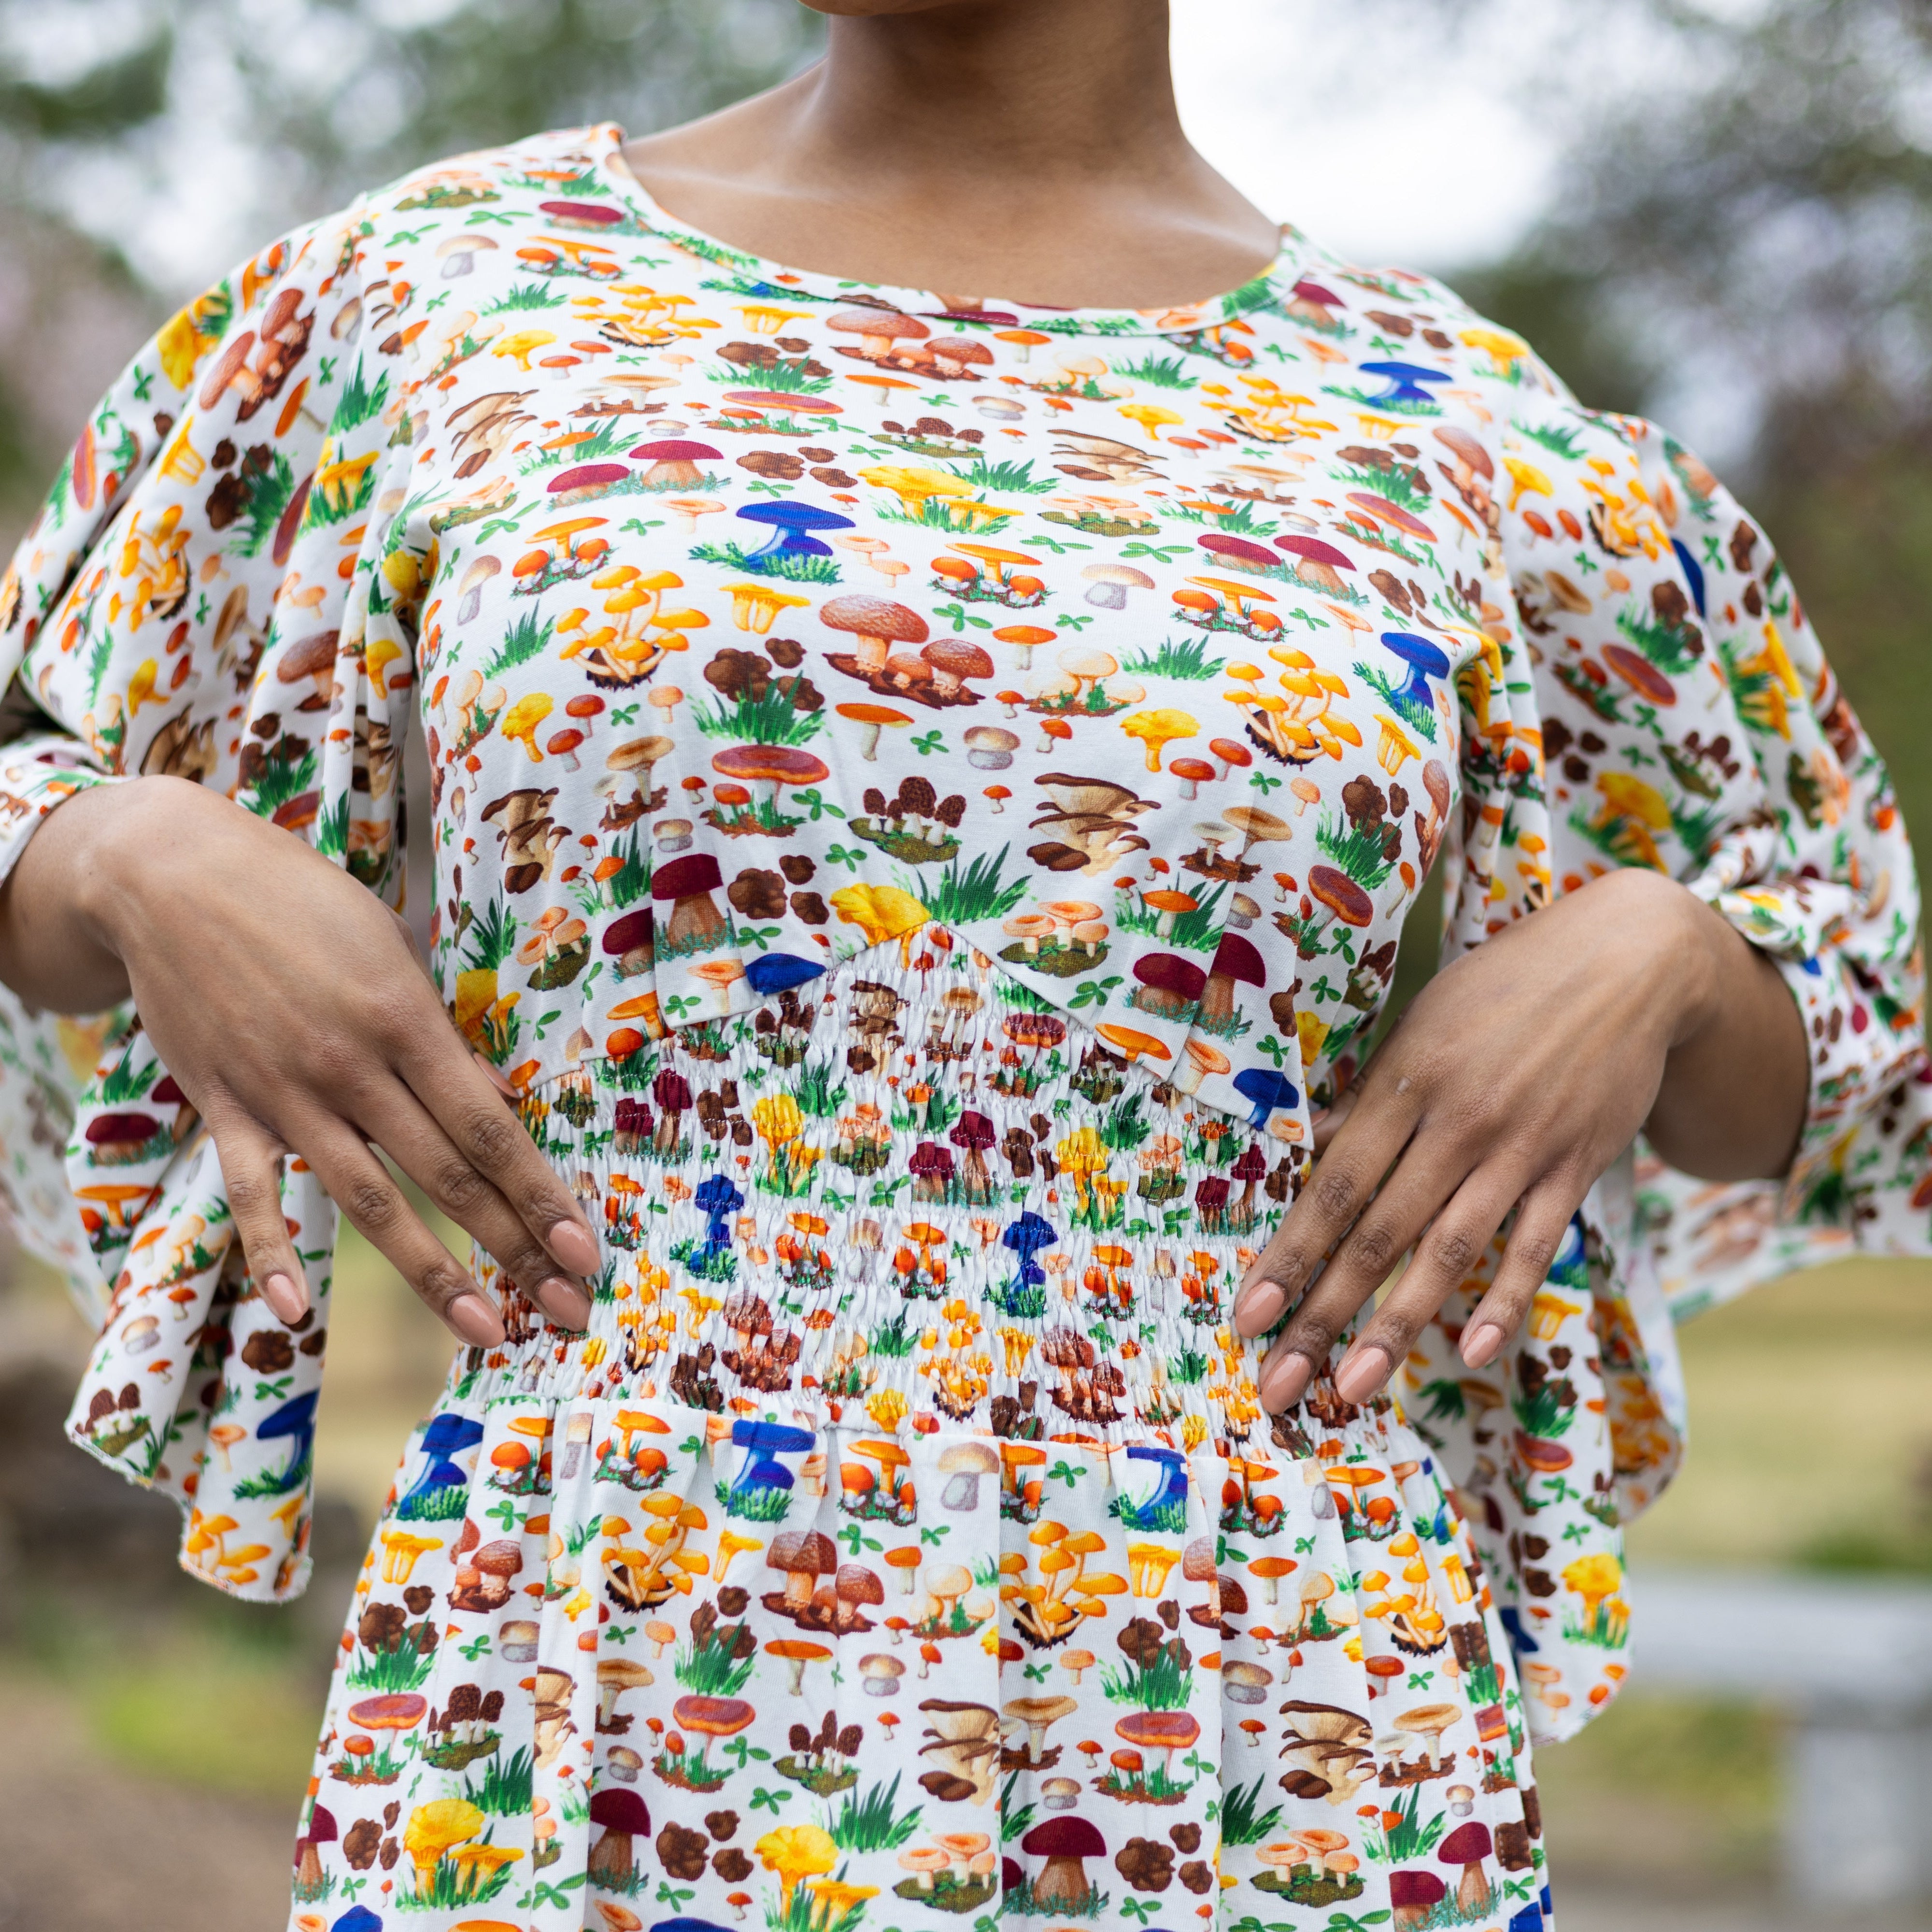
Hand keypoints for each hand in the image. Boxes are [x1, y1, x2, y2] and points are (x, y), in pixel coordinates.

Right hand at [13, 777, 599, 1344]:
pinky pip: (251, 1193)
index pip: (489, 1127)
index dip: (540, 1194)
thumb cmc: (302, 902)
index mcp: (405, 1019)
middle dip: (514, 1246)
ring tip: (484, 1329)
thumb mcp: (391, 948)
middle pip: (446, 1174)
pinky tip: (300, 1311)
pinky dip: (272, 1254)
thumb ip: (443, 1034)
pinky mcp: (224, 1106)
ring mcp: (285, 1093)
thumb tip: (502, 1101)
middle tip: (567, 1307)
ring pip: (368, 1200)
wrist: (169, 877)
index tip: (585, 1249)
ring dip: (431, 1272)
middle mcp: (352, 1066)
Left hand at [1231, 867, 1806, 1411]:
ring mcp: (1519, 1147)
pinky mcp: (1576, 1164)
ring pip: (1446, 1250)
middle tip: (1281, 1383)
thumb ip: (1370, 1095)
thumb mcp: (1422, 1024)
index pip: (1333, 1187)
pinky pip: (1534, 1243)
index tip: (1247, 1314)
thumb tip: (1308, 1147)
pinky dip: (1504, 1298)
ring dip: (1397, 1325)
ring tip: (1354, 1386)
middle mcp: (1456, 1121)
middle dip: (1322, 1313)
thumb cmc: (1503, 990)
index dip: (1289, 1255)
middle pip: (1376, 1232)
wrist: (1627, 960)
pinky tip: (1476, 1349)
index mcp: (1405, 1082)